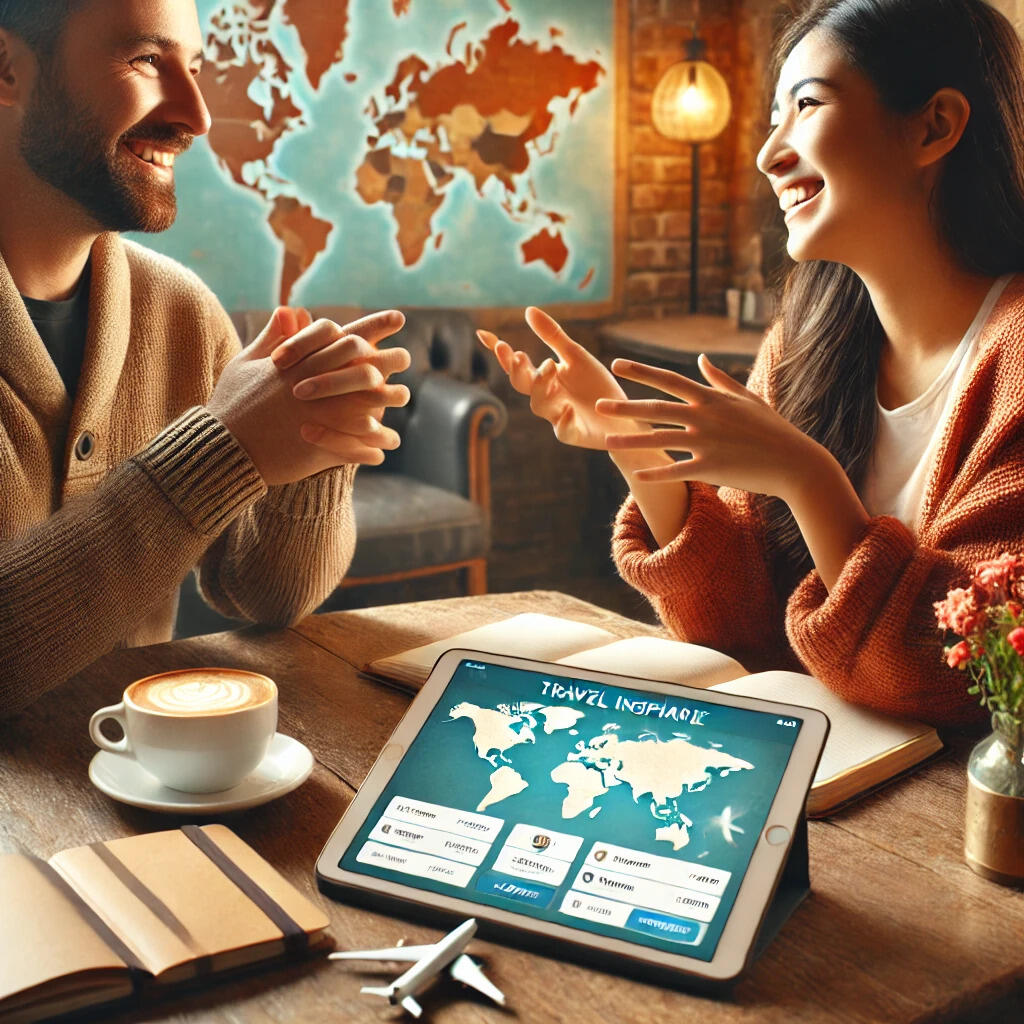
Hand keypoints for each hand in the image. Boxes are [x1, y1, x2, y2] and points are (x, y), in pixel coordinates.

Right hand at [208, 307, 409, 484]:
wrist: (220, 447)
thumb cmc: (231, 403)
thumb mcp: (247, 363)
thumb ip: (273, 337)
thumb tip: (290, 310)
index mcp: (297, 364)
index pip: (341, 336)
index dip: (373, 326)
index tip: (398, 318)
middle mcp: (311, 387)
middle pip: (363, 367)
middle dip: (388, 361)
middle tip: (406, 357)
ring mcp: (316, 417)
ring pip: (366, 405)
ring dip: (386, 401)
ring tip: (401, 396)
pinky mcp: (317, 447)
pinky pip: (356, 446)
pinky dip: (372, 445)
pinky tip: (385, 446)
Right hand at [477, 306, 639, 449]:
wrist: (623, 416)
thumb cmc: (596, 386)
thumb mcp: (575, 356)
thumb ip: (552, 337)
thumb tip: (528, 309)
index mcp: (544, 378)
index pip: (516, 365)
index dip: (500, 352)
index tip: (483, 334)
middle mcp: (546, 398)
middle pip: (523, 385)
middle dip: (518, 370)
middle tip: (519, 355)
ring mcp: (557, 417)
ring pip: (539, 405)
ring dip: (541, 387)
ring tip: (549, 367)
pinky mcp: (574, 434)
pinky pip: (564, 430)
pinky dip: (564, 420)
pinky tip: (567, 408)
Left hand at [599, 353, 823, 501]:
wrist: (796, 463)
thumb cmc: (772, 430)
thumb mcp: (748, 398)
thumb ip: (720, 379)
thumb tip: (701, 358)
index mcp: (711, 398)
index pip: (668, 380)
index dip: (641, 371)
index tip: (616, 364)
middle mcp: (705, 417)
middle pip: (656, 409)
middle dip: (625, 406)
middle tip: (599, 405)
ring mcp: (707, 442)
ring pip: (660, 440)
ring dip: (631, 441)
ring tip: (607, 442)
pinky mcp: (712, 468)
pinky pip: (677, 471)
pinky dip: (656, 473)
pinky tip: (635, 474)